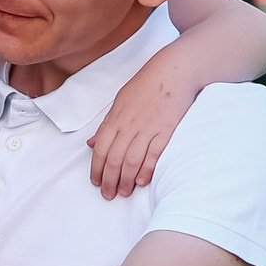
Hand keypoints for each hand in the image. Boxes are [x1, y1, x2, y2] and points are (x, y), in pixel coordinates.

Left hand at [85, 69, 195, 199]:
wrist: (174, 71)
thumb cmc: (146, 86)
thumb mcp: (119, 102)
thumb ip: (106, 125)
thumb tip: (91, 143)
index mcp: (115, 118)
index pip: (101, 149)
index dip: (97, 168)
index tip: (96, 182)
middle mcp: (129, 125)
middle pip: (114, 158)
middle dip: (109, 180)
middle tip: (108, 194)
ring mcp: (148, 128)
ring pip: (131, 160)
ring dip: (125, 180)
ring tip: (123, 192)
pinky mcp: (166, 131)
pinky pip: (154, 154)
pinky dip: (146, 169)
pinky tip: (141, 181)